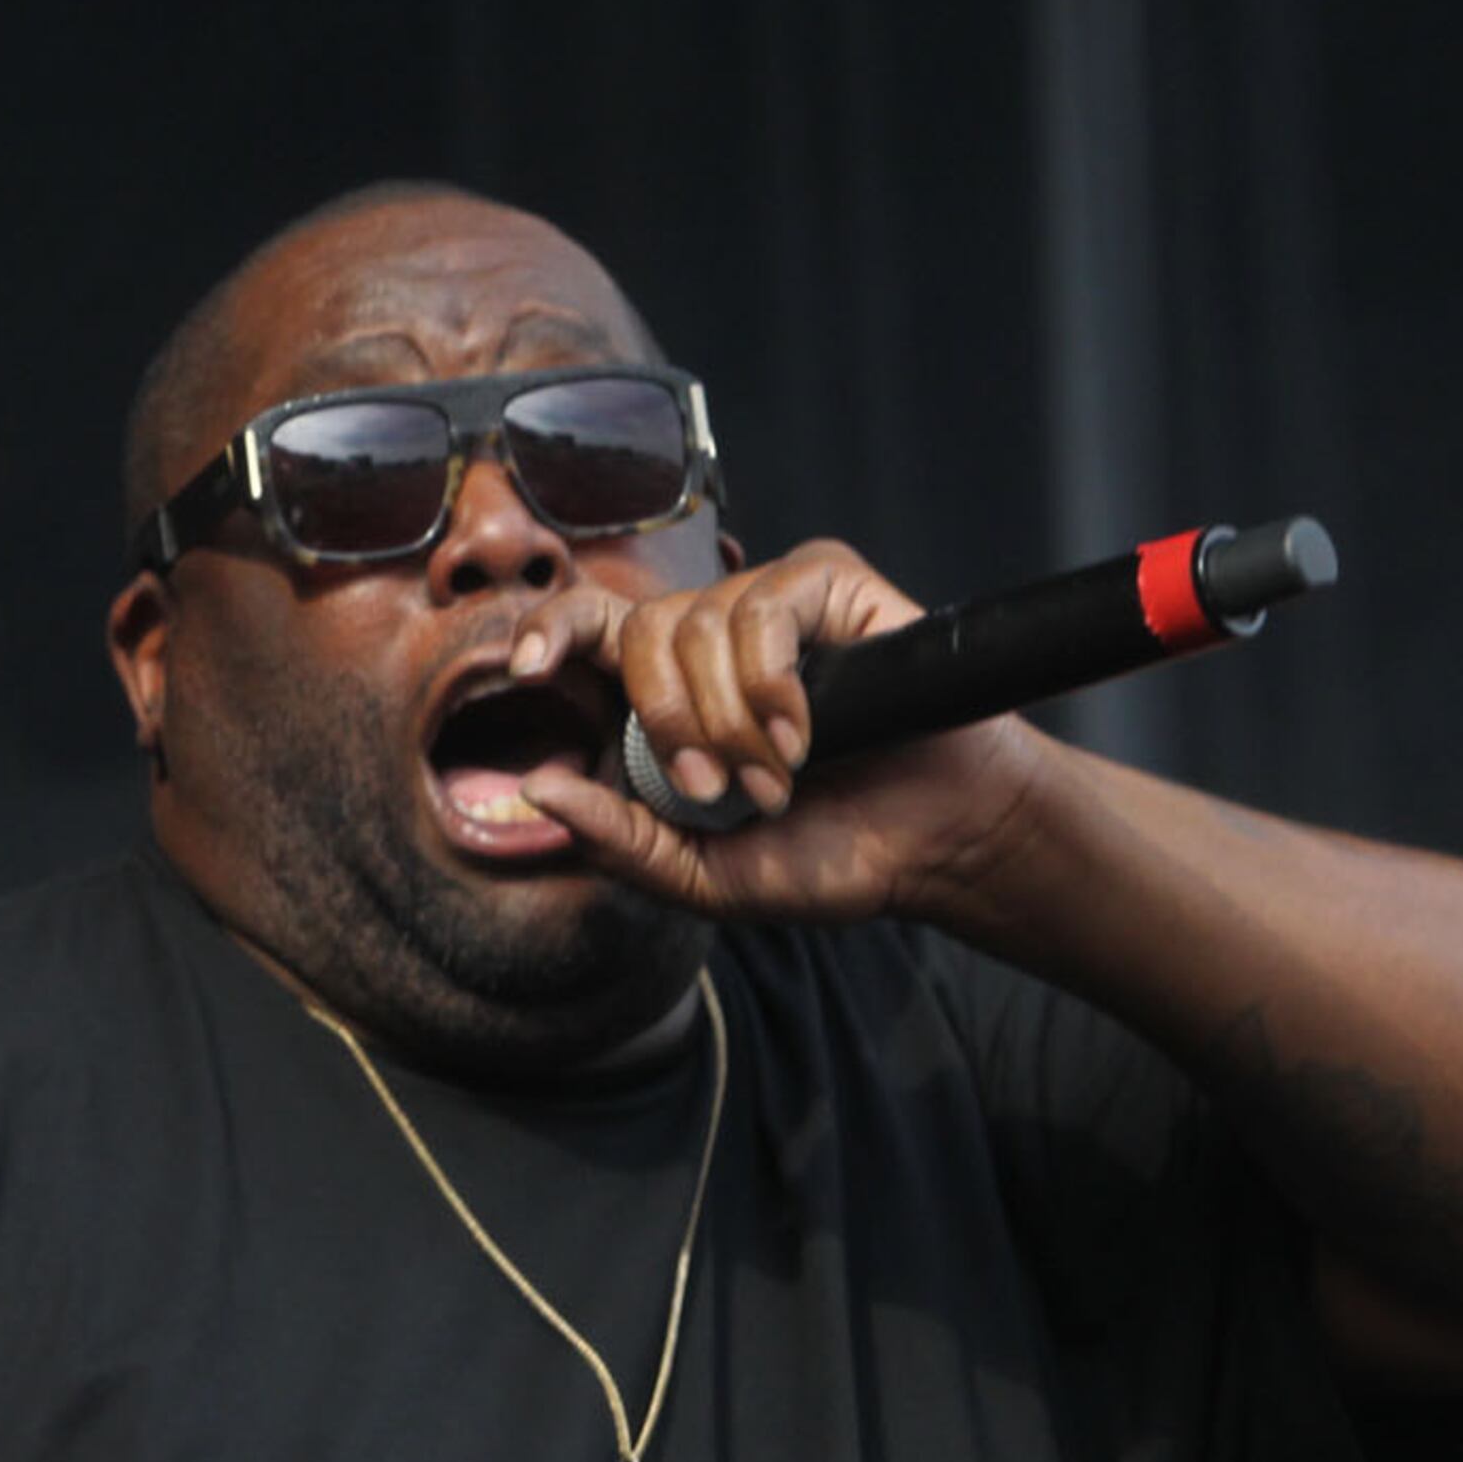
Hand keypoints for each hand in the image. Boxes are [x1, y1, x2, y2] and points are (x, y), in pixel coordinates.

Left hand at [507, 537, 1056, 922]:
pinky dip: (772, 685)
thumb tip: (538, 787)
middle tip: (715, 791)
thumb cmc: (827, 853)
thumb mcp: (702, 875)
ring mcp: (766, 606)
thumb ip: (619, 841)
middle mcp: (707, 640)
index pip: (585, 628)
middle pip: (635, 627)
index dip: (548, 629)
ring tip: (779, 778)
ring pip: (698, 623)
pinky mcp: (825, 585)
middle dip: (666, 720)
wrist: (935, 843)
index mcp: (664, 697)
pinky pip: (763, 608)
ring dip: (731, 721)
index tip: (527, 668)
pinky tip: (805, 736)